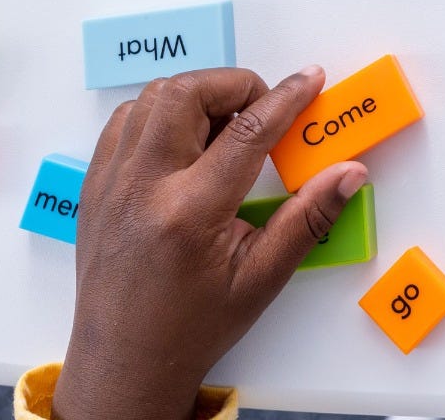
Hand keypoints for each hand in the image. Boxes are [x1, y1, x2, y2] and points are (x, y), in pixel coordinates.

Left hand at [52, 66, 367, 419]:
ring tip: (225, 126)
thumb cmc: (192, 326)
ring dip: (196, 95)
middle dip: (235, 85)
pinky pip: (125, 120)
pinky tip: (185, 139)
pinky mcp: (95, 185)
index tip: (310, 79)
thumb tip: (349, 173)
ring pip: (151, 97)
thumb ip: (309, 217)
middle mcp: (143, 188)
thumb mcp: (263, 277)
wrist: (124, 365)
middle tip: (262, 108)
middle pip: (187, 93)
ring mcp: (112, 183)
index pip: (247, 130)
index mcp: (190, 212)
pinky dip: (159, 113)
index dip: (287, 97)